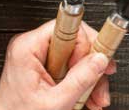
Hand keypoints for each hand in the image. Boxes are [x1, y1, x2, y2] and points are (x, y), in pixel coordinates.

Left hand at [0, 20, 117, 109]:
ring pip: (77, 57)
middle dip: (93, 66)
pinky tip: (87, 98)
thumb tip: (100, 59)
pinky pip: (70, 68)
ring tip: (95, 99)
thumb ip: (80, 79)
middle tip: (101, 80)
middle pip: (76, 43)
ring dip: (90, 79)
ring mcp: (38, 59)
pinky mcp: (43, 69)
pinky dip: (81, 83)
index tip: (98, 58)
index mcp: (28, 48)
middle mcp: (32, 48)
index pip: (67, 26)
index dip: (85, 44)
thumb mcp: (55, 101)